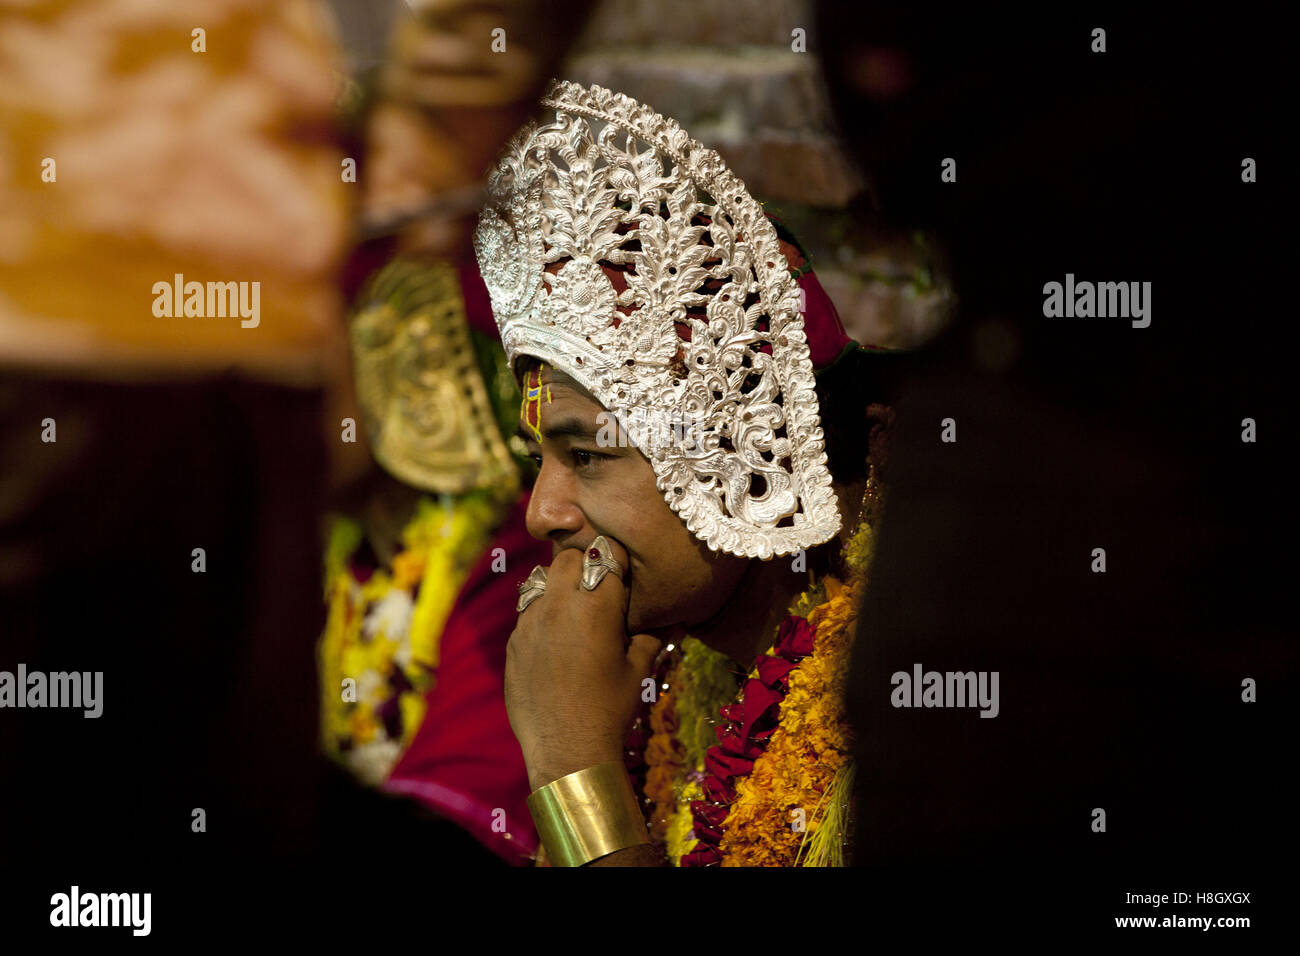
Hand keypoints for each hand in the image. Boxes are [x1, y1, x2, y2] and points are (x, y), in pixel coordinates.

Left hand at [505, 537, 661, 791]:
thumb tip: (675, 618)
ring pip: (542, 578)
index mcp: (596, 607)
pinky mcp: (514, 642)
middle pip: (569, 557)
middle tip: (599, 586)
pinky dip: (543, 612)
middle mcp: (559, 606)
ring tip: (575, 608)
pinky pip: (527, 610)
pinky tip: (556, 637)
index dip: (618, 559)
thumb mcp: (638, 671)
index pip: (606, 554)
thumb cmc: (610, 710)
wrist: (567, 750)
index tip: (624, 573)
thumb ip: (652, 636)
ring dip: (560, 585)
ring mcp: (530, 622)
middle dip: (585, 563)